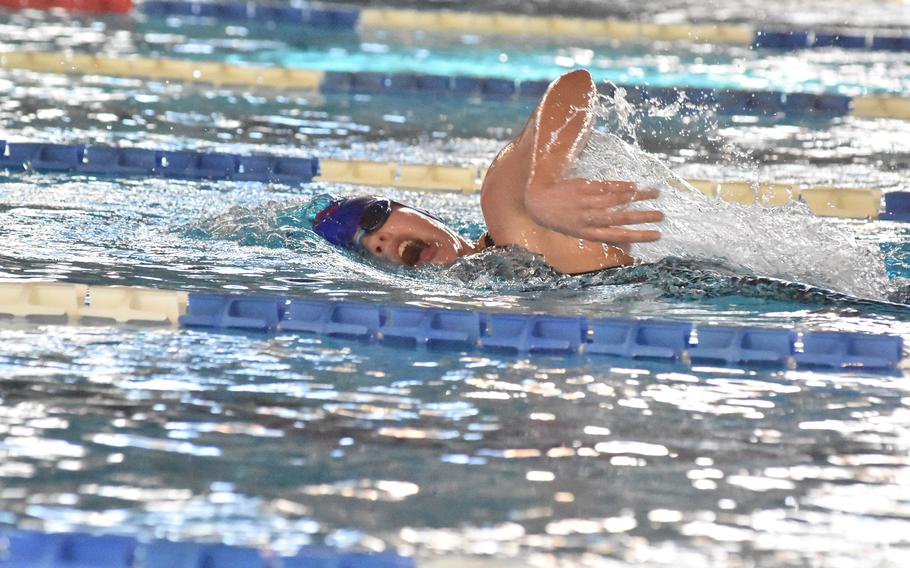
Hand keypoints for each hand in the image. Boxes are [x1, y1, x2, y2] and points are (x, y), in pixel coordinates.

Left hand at [524, 179, 662, 243]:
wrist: (538, 203)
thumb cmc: (563, 221)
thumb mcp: (580, 234)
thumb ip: (603, 236)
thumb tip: (627, 245)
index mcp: (589, 233)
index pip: (618, 236)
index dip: (639, 236)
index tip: (657, 235)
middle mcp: (589, 218)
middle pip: (620, 218)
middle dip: (643, 217)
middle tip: (662, 216)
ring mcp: (586, 202)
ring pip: (616, 199)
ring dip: (638, 197)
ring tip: (656, 194)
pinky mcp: (584, 187)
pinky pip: (606, 186)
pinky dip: (622, 186)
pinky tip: (635, 185)